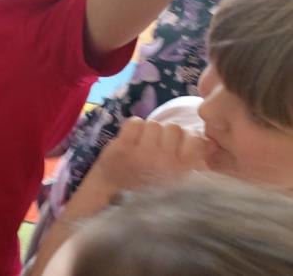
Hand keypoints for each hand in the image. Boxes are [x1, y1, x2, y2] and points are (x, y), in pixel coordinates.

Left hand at [89, 117, 207, 193]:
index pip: (196, 140)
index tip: (179, 148)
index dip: (188, 140)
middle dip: (166, 136)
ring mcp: (143, 154)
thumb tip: (210, 143)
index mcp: (182, 171)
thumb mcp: (179, 183)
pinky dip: (133, 129)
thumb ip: (195, 163)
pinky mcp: (121, 148)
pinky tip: (131, 141)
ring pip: (154, 124)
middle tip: (157, 149)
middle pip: (174, 128)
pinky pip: (135, 122)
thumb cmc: (149, 191)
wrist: (112, 199)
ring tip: (143, 147)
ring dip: (149, 133)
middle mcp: (165, 161)